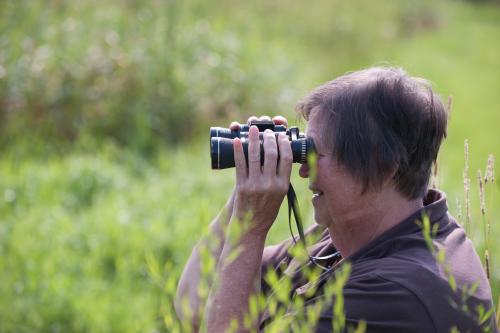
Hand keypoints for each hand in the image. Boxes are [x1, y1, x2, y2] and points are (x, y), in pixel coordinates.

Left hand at [231, 115, 292, 235]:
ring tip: (253, 128)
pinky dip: (239, 151)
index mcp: (283, 186)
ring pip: (255, 156)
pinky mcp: (242, 186)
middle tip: (267, 131)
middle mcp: (270, 184)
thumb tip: (278, 156)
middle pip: (272, 154)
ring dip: (254, 139)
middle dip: (269, 138)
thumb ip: (280, 178)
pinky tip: (238, 141)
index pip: (286, 158)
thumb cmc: (267, 210)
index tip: (281, 135)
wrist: (251, 227)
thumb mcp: (280, 195)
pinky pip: (240, 165)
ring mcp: (255, 185)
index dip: (284, 143)